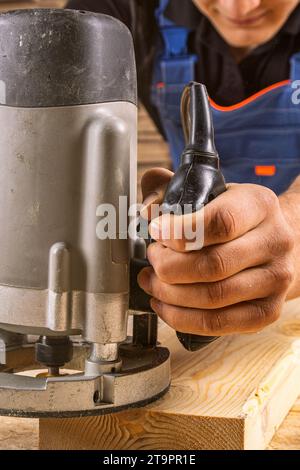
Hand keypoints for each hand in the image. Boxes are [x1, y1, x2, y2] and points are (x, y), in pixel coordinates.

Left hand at [138, 168, 295, 335]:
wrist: (275, 243)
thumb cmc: (236, 218)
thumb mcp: (211, 193)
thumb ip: (174, 193)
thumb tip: (147, 211)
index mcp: (259, 205)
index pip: (221, 222)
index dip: (180, 231)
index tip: (156, 232)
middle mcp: (275, 242)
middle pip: (214, 265)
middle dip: (169, 267)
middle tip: (152, 260)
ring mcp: (275, 280)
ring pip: (213, 298)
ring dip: (170, 294)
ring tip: (152, 282)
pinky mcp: (267, 311)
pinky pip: (217, 324)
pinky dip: (181, 318)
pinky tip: (165, 304)